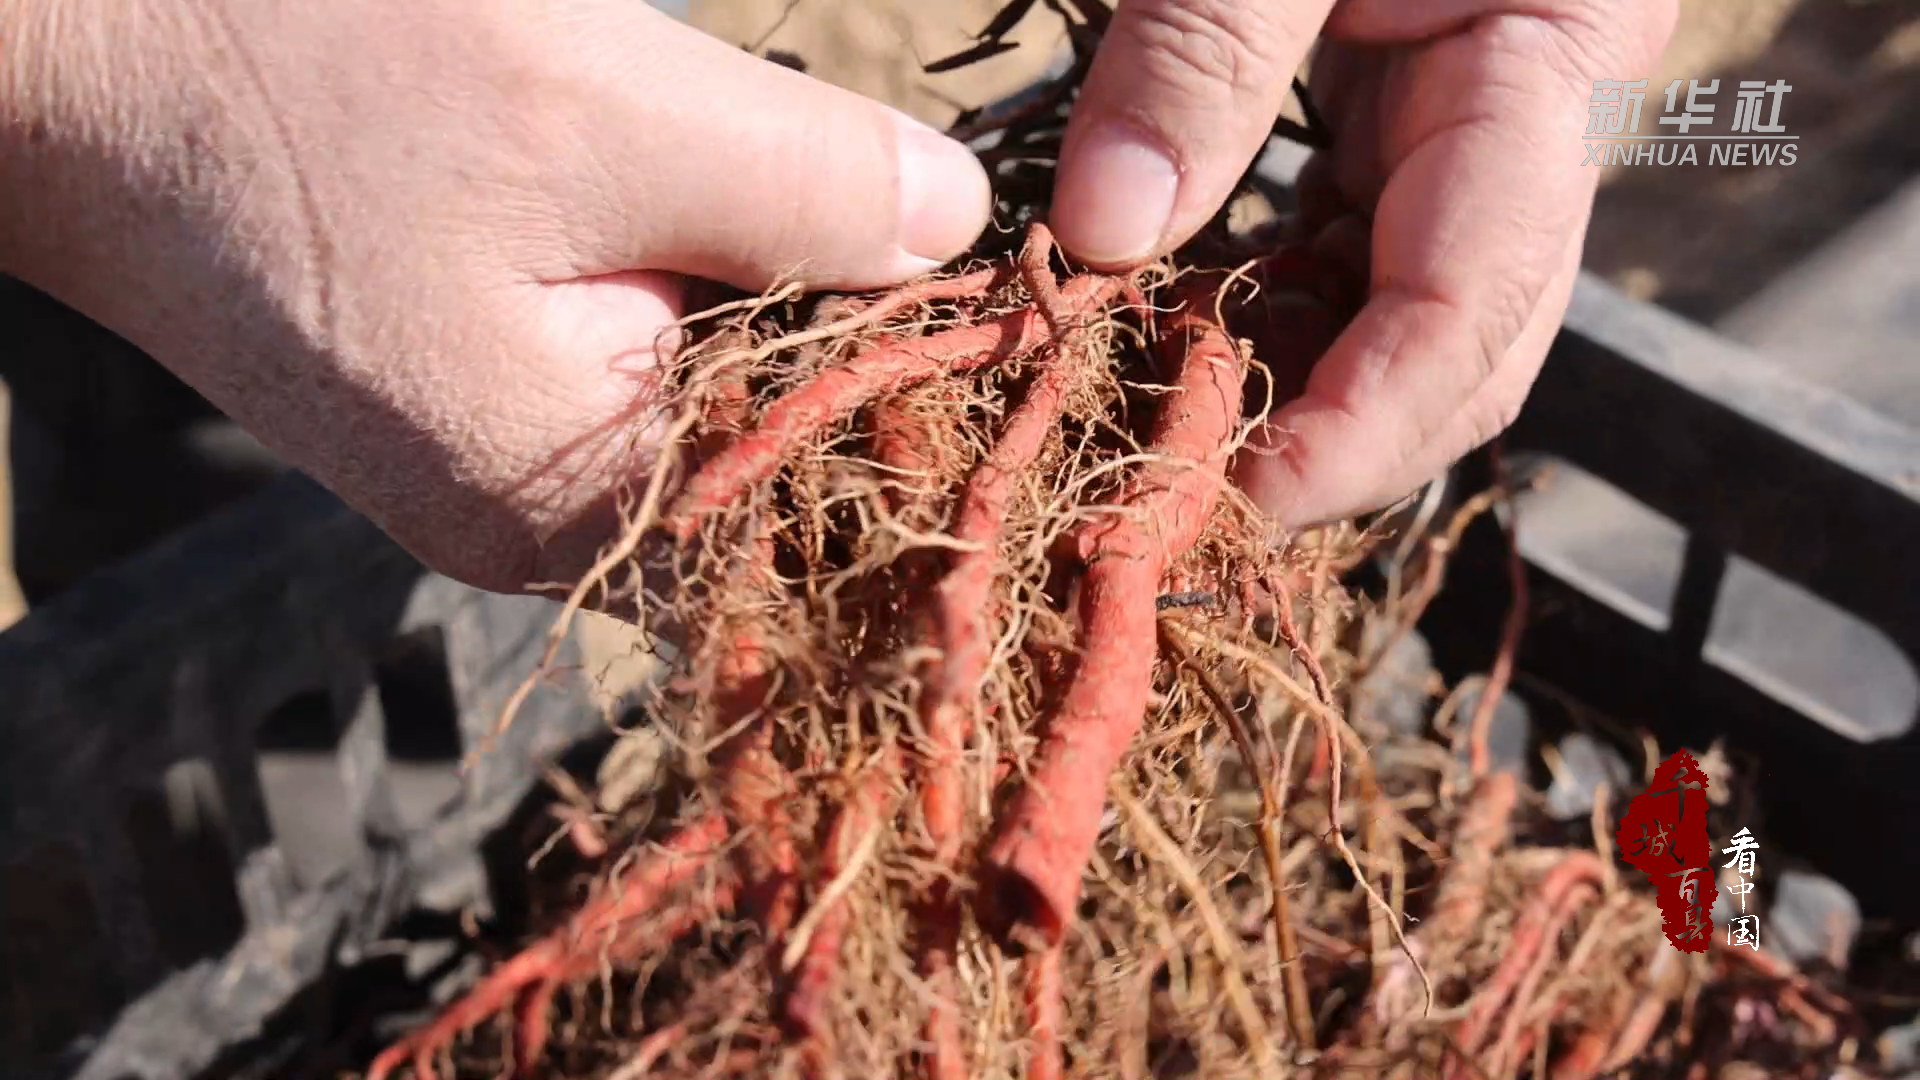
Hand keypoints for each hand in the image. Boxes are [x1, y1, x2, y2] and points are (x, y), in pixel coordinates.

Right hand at [0, 0, 989, 590]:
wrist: (67, 41)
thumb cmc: (299, 67)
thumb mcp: (588, 106)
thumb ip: (803, 186)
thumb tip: (961, 229)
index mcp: (570, 501)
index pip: (825, 516)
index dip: (954, 418)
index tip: (1067, 340)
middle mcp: (546, 519)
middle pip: (786, 468)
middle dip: (898, 365)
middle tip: (1025, 273)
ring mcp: (509, 454)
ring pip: (726, 403)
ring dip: (815, 314)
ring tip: (926, 239)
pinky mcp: (485, 377)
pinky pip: (656, 358)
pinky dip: (731, 292)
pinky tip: (789, 219)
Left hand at [1050, 0, 1675, 525]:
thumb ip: (1204, 49)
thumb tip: (1105, 229)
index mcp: (1552, 66)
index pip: (1480, 304)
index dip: (1361, 427)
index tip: (1230, 493)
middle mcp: (1524, 130)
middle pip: (1458, 354)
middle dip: (1328, 445)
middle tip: (1175, 498)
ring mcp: (1456, 139)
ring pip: (1392, 326)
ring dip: (1281, 395)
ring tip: (1152, 431)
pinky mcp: (1388, 133)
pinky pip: (1336, 263)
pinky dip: (1253, 318)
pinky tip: (1162, 340)